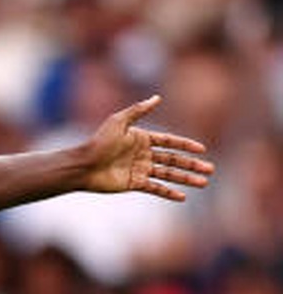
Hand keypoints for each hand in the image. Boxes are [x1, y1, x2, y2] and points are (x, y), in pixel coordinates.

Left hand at [82, 95, 213, 200]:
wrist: (83, 165)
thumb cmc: (99, 142)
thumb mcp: (119, 122)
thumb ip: (139, 110)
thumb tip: (157, 97)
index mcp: (141, 139)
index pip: (169, 141)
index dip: (185, 145)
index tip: (202, 149)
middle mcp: (142, 154)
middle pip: (173, 159)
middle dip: (191, 165)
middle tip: (210, 170)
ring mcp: (139, 170)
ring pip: (168, 174)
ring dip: (185, 179)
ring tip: (203, 183)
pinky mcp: (133, 183)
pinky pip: (155, 188)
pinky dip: (168, 192)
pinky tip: (182, 197)